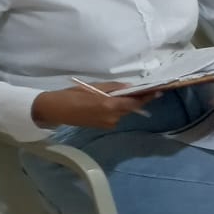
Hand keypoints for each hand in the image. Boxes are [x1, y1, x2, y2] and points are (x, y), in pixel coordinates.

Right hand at [30, 83, 160, 129]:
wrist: (55, 110)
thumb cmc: (73, 94)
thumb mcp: (94, 87)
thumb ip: (114, 88)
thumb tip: (130, 87)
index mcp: (110, 106)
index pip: (135, 102)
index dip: (147, 97)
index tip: (158, 92)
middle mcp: (112, 117)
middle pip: (131, 108)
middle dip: (137, 99)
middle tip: (144, 90)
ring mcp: (108, 123)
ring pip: (123, 112)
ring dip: (124, 104)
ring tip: (117, 94)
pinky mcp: (103, 126)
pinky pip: (115, 116)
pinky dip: (115, 109)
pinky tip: (107, 103)